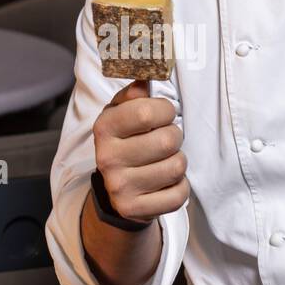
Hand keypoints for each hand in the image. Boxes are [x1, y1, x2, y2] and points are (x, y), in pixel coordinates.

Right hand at [93, 79, 188, 224]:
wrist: (116, 190)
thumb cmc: (126, 142)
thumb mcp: (123, 113)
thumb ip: (136, 92)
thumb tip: (148, 74)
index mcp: (104, 127)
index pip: (150, 111)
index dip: (166, 111)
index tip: (164, 115)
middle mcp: (108, 158)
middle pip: (167, 140)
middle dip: (175, 137)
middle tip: (166, 141)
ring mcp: (120, 187)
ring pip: (176, 167)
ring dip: (178, 162)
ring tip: (165, 161)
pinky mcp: (135, 209)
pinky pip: (178, 195)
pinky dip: (180, 187)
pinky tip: (166, 182)